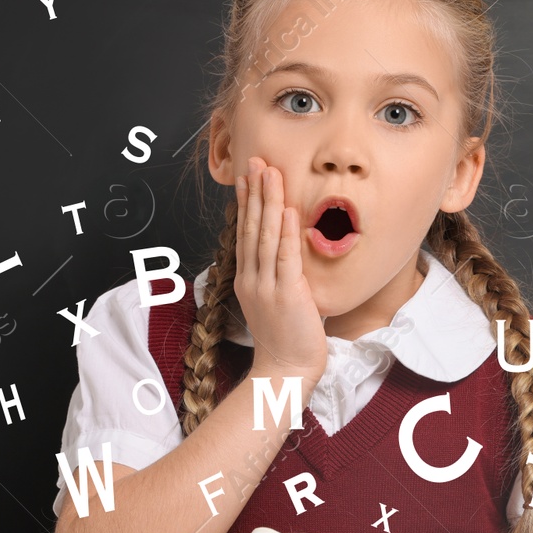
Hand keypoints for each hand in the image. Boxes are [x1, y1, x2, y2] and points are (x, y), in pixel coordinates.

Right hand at [234, 157, 327, 385]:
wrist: (285, 372)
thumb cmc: (285, 342)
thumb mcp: (274, 305)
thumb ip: (276, 279)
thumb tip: (284, 256)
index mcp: (248, 280)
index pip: (246, 234)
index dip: (246, 203)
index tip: (247, 177)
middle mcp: (253, 279)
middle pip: (251, 227)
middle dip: (254, 192)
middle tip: (255, 161)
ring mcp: (267, 286)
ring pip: (265, 236)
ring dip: (268, 201)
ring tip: (269, 172)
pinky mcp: (286, 295)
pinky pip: (284, 257)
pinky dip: (284, 231)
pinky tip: (286, 209)